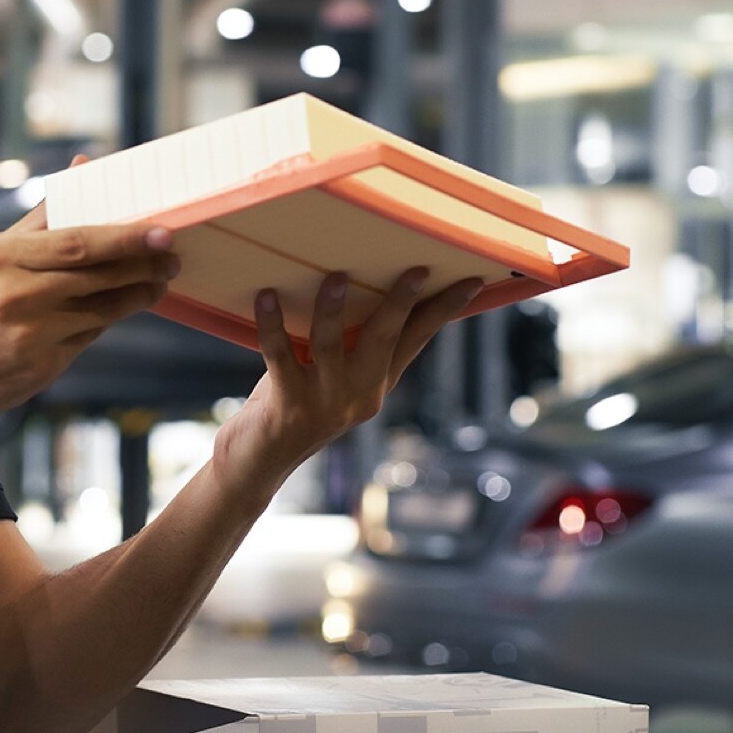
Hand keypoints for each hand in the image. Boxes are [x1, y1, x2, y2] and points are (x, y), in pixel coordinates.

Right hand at [0, 199, 179, 426]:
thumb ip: (36, 220)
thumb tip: (80, 171)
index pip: (78, 242)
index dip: (126, 237)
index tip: (161, 231)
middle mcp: (15, 294)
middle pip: (97, 276)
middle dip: (143, 266)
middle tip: (172, 257)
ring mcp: (29, 334)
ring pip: (101, 310)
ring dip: (136, 297)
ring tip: (157, 284)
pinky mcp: (40, 367)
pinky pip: (86, 339)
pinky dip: (103, 323)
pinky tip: (116, 311)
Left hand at [211, 268, 481, 508]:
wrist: (260, 462)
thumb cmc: (295, 405)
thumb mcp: (333, 379)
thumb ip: (350, 346)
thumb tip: (357, 283)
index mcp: (376, 384)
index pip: (417, 340)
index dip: (444, 310)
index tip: (472, 281)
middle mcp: (358, 394)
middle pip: (385, 339)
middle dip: (402, 303)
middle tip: (417, 270)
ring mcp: (323, 400)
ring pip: (331, 345)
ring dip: (333, 309)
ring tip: (336, 277)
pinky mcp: (287, 404)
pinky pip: (279, 354)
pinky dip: (272, 323)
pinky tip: (267, 296)